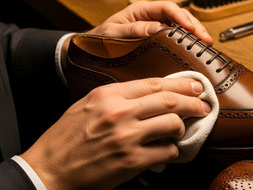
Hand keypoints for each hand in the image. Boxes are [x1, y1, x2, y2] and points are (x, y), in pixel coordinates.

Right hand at [21, 78, 209, 189]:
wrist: (49, 169)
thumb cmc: (68, 137)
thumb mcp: (88, 104)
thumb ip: (118, 96)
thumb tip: (153, 93)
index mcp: (108, 95)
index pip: (154, 83)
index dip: (180, 84)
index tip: (195, 86)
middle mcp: (119, 113)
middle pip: (169, 101)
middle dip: (193, 102)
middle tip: (203, 104)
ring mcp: (127, 138)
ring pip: (172, 124)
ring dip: (181, 127)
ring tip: (180, 130)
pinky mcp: (132, 162)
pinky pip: (166, 151)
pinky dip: (171, 151)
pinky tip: (165, 151)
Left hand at [87, 0, 212, 43]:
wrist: (94, 49)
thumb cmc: (101, 39)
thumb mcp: (113, 33)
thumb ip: (134, 30)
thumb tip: (157, 28)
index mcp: (141, 10)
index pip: (167, 8)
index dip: (181, 17)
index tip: (190, 28)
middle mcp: (152, 16)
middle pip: (179, 15)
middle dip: (194, 26)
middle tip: (205, 38)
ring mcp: (157, 26)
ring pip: (181, 25)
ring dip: (195, 33)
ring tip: (205, 43)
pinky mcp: (159, 37)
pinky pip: (177, 36)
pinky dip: (188, 41)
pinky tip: (195, 48)